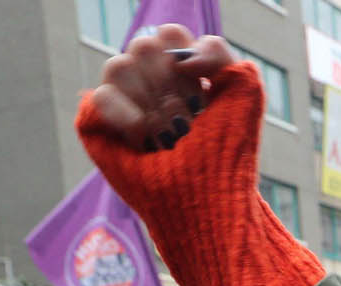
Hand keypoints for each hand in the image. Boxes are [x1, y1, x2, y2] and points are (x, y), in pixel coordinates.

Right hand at [84, 26, 234, 152]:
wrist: (211, 196)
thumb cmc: (227, 152)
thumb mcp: (243, 93)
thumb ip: (218, 52)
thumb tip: (179, 57)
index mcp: (178, 71)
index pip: (170, 35)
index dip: (188, 61)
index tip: (203, 98)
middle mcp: (146, 82)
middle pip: (144, 45)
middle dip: (172, 87)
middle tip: (187, 123)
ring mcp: (121, 102)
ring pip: (119, 66)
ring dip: (152, 105)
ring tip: (169, 136)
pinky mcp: (97, 125)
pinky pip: (100, 97)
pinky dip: (128, 119)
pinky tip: (144, 139)